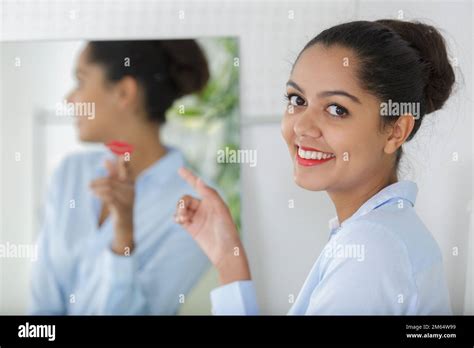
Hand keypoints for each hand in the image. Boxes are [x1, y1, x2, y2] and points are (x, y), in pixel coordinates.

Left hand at [90, 156, 134, 253]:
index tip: (119, 151)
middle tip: (89, 184)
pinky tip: (94, 194)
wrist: (125, 226)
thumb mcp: (116, 189)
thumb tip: (106, 158)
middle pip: (113, 181)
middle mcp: (132, 191)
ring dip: (97, 188)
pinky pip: (110, 198)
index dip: (123, 161)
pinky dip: (100, 195)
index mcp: (131, 184)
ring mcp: (128, 200)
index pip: (127, 170)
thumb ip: (112, 174)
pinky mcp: (123, 209)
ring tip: (89, 189)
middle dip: (99, 181)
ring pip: (110, 189)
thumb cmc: (119, 205)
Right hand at [175, 167, 250, 283]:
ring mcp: (197, 217)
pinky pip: (179, 218)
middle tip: (184, 215)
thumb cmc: (227, 230)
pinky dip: (177, 217)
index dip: (189, 177)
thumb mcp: (221, 210)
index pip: (198, 185)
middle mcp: (204, 207)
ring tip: (183, 220)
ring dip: (179, 211)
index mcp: (212, 200)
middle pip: (185, 198)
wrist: (225, 252)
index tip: (180, 169)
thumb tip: (199, 181)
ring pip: (181, 208)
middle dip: (182, 204)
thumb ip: (210, 194)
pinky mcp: (192, 228)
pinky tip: (180, 221)